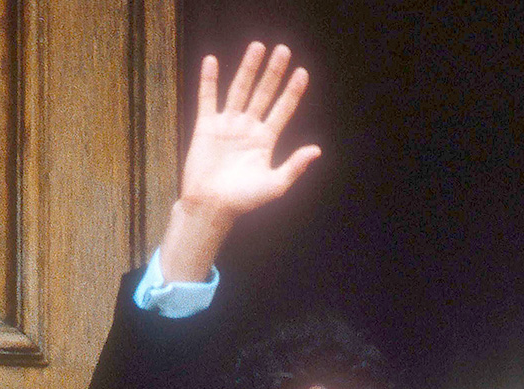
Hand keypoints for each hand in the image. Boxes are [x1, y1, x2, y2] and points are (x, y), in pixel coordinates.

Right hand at [160, 42, 320, 281]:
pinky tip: (212, 61)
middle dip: (273, 73)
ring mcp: (227, 126)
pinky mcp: (206, 127)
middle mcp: (248, 129)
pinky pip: (208, 98)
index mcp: (265, 141)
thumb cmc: (243, 201)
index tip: (302, 73)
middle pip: (263, 94)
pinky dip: (208, 80)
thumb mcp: (275, 185)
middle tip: (283, 49)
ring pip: (239, 90)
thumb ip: (295, 166)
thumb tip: (317, 150)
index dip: (292, 92)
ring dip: (248, 68)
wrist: (211, 207)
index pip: (283, 110)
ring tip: (257, 46)